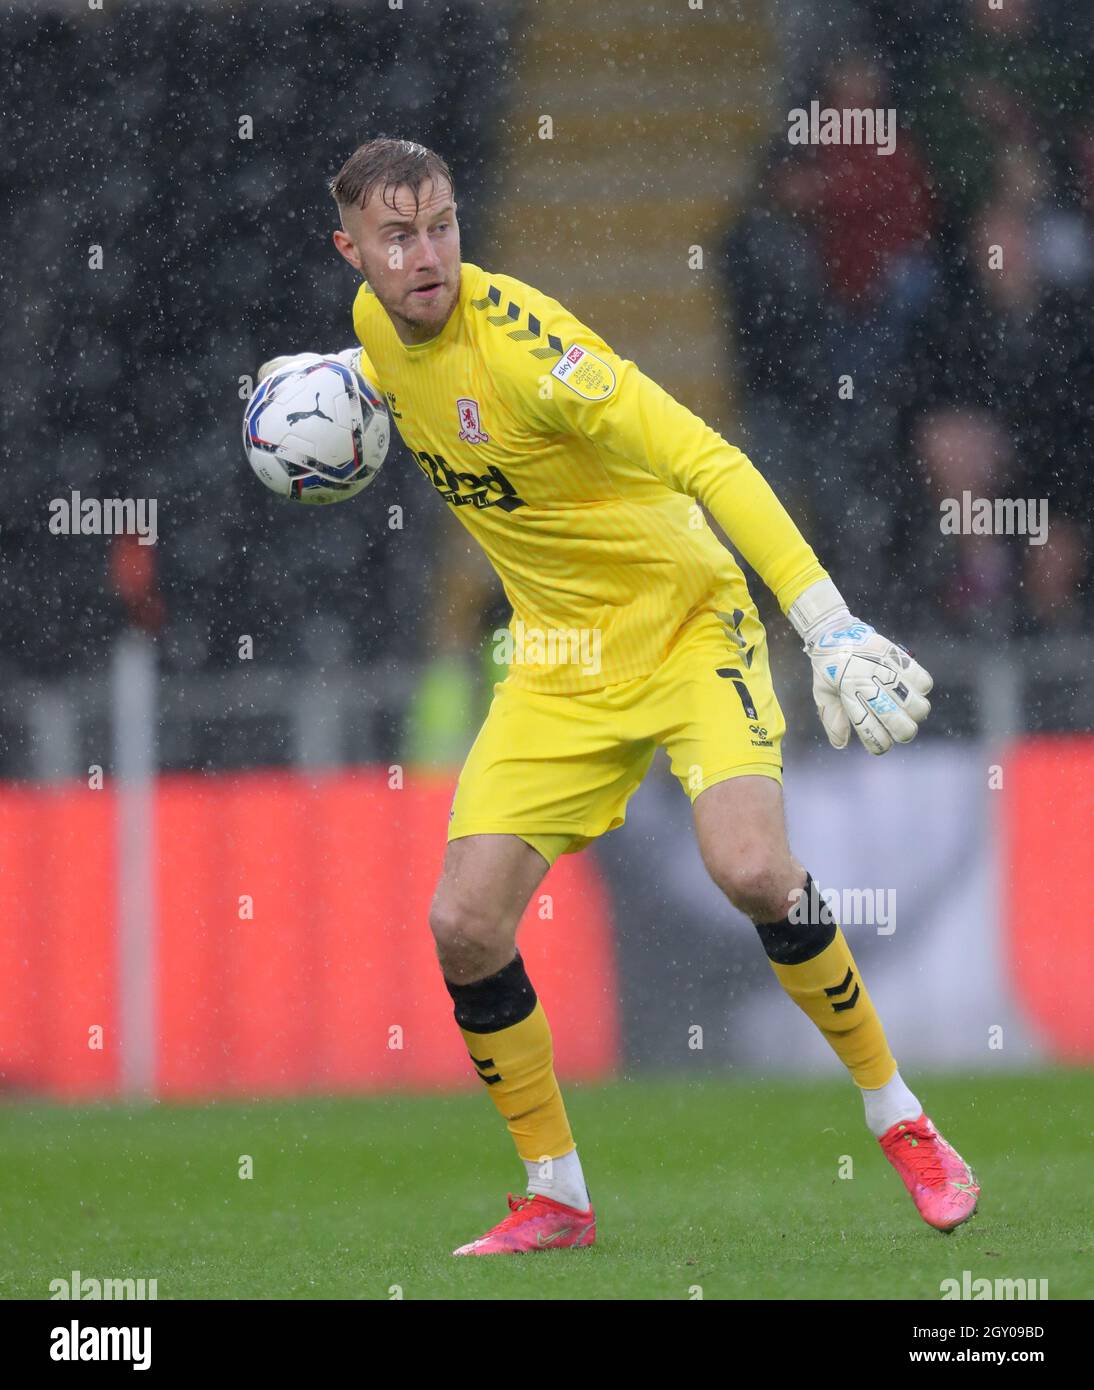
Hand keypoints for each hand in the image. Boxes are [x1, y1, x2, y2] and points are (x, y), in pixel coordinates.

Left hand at [788, 579, 932, 754]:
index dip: (880, 744)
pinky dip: (922, 689)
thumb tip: (841, 744)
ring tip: (910, 711)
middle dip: (903, 732)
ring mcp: (885, 668)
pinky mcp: (898, 656)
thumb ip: (832, 719)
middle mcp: (867, 682)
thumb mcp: (822, 693)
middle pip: (898, 721)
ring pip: (916, 704)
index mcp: (847, 694)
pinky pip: (924, 680)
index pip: (870, 729)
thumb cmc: (828, 668)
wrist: (835, 632)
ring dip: (916, 713)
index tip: (882, 745)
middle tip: (901, 730)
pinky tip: (913, 689)